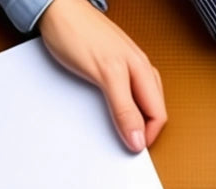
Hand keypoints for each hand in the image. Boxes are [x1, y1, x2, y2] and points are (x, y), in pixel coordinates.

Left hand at [39, 0, 166, 152]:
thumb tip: (137, 137)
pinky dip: (123, 107)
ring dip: (135, 119)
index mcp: (144, 71)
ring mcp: (128, 66)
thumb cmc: (78, 33)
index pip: (158, 114)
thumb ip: (123, 108)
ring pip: (143, 101)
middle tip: (125, 143)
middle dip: (144, 130)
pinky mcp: (114, 65)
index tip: (131, 148)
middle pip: (154, 110)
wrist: (57, 10)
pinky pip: (128, 93)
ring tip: (121, 130)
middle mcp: (141, 69)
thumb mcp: (105, 76)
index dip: (147, 135)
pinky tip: (111, 110)